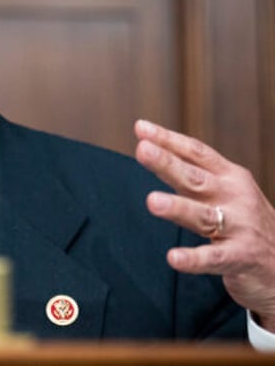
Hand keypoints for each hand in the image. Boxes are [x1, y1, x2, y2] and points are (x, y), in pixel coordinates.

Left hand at [135, 120, 274, 329]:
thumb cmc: (245, 220)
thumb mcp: (226, 190)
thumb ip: (191, 172)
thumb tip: (149, 146)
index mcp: (230, 176)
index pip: (197, 153)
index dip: (169, 140)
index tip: (141, 128)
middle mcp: (234, 197)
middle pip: (195, 178)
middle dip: (169, 163)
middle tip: (143, 150)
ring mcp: (240, 226)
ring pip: (203, 215)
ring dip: (178, 208)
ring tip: (153, 202)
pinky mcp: (240, 257)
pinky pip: (214, 257)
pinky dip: (194, 258)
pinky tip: (174, 258)